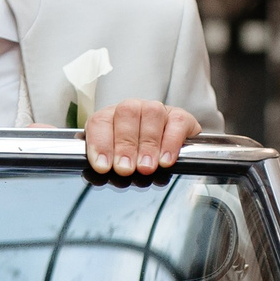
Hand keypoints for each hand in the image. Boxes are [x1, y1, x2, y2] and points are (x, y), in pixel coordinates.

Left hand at [84, 98, 199, 175]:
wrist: (173, 146)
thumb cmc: (136, 155)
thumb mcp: (118, 159)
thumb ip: (110, 162)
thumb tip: (104, 172)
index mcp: (110, 117)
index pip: (99, 122)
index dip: (100, 143)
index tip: (103, 166)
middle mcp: (132, 108)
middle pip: (126, 114)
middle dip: (125, 145)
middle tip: (125, 169)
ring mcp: (156, 109)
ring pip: (151, 113)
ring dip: (148, 144)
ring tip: (146, 167)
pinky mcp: (180, 117)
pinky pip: (176, 122)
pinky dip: (171, 143)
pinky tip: (166, 160)